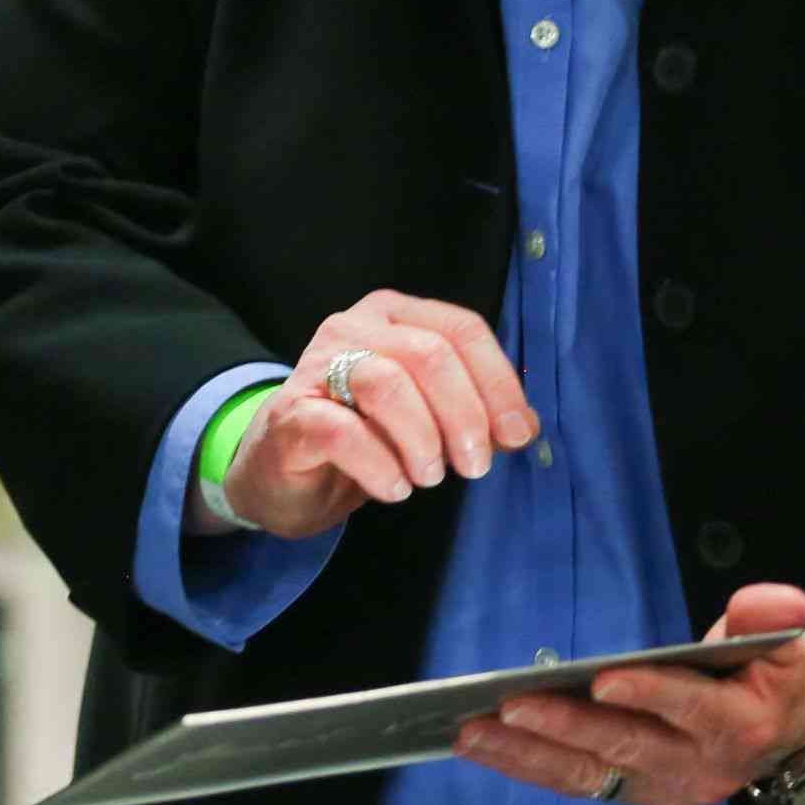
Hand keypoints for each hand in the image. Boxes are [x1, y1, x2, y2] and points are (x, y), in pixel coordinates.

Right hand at [219, 292, 537, 538]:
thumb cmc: (363, 437)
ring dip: (422, 439)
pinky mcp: (290, 413)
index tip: (516, 435)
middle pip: (429, 354)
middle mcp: (352, 327)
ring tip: (429, 476)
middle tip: (474, 466)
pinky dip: (380, 465)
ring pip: (386, 384)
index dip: (498, 383)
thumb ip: (474, 413)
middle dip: (464, 416)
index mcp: (393, 316)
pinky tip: (393, 488)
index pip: (461, 329)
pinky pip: (344, 432)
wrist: (281, 472)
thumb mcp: (427, 418)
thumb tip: (522, 428)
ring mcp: (315, 366)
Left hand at [458, 582, 804, 804]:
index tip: (601, 681)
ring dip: (527, 756)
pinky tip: (483, 746)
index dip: (648, 694)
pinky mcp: (635, 794)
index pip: (690, 709)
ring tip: (471, 732)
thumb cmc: (774, 679)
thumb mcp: (786, 644)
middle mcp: (698, 767)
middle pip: (625, 747)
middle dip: (564, 728)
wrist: (789, 737)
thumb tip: (772, 602)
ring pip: (588, 774)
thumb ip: (769, 620)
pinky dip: (528, 766)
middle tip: (509, 707)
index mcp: (738, 725)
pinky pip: (577, 782)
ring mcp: (663, 787)